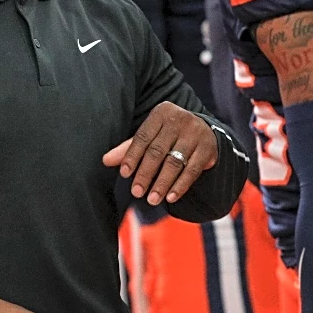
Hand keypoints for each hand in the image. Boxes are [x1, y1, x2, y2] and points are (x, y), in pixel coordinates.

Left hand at [103, 102, 217, 205]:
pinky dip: (180, 186)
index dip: (132, 156)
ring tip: (152, 199)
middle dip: (145, 174)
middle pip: (158, 151)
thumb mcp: (150, 137)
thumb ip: (129, 148)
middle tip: (136, 192)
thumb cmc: (169, 135)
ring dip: (162, 183)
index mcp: (161, 113)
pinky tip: (170, 198)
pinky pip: (192, 170)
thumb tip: (105, 160)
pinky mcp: (207, 148)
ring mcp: (195, 133)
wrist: (205, 130)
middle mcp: (179, 119)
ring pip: (174, 162)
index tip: (124, 174)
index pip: (143, 137)